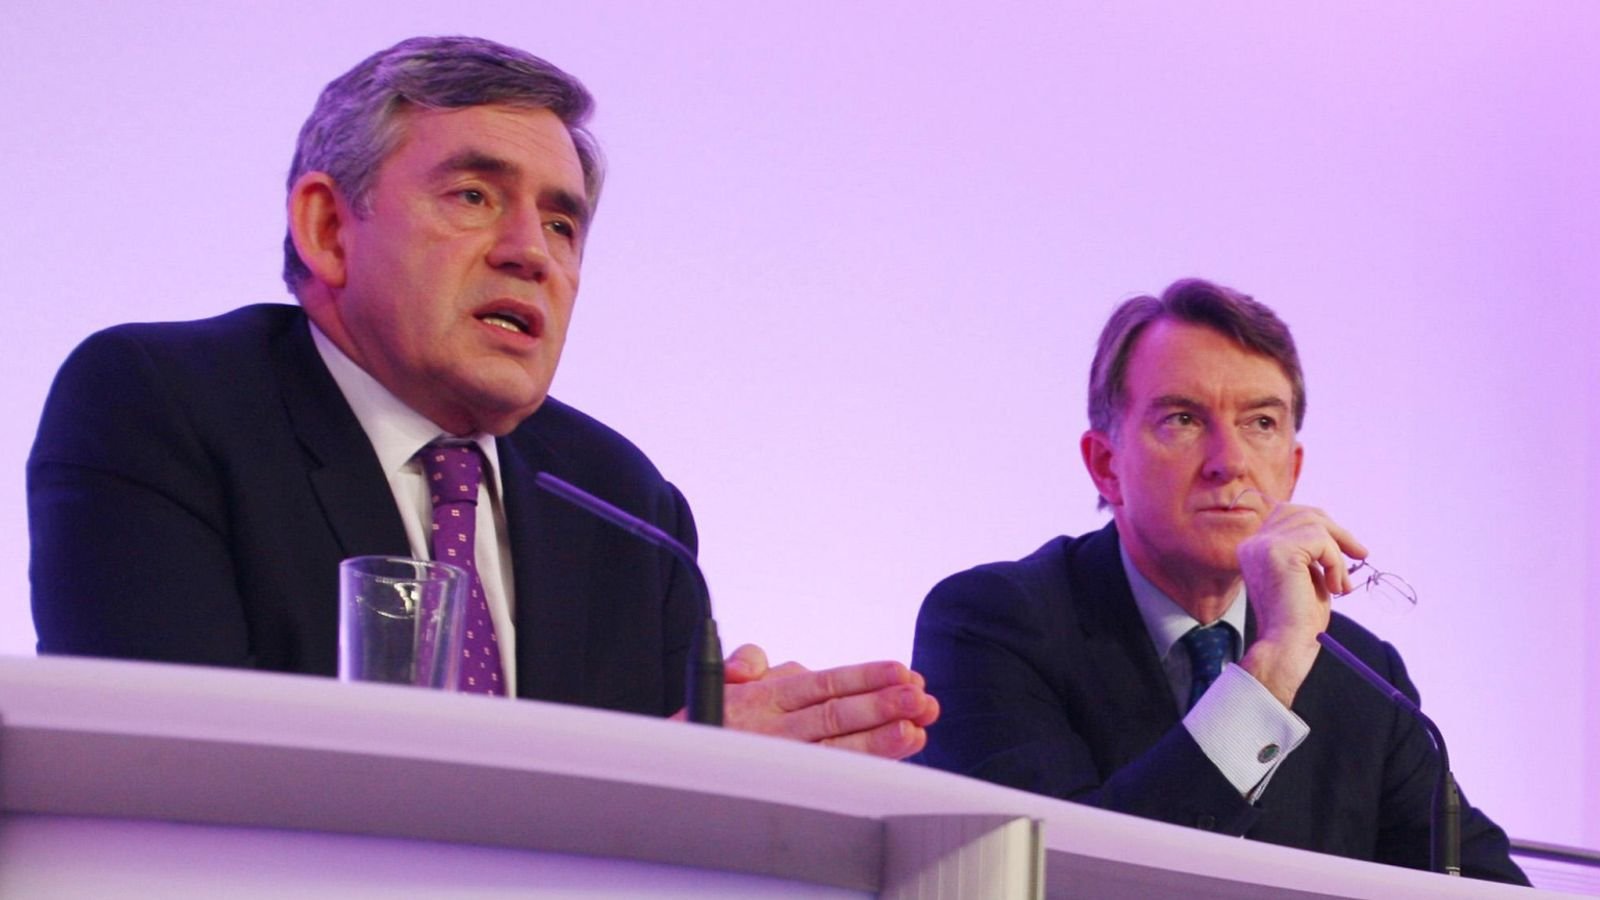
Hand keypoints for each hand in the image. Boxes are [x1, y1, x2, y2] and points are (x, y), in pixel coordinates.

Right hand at [681, 643, 939, 758]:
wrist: (679, 758)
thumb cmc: (714, 714)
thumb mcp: (722, 679)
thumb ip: (747, 663)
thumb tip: (749, 668)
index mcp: (766, 697)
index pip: (822, 684)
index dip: (863, 678)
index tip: (899, 673)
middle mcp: (775, 728)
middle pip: (835, 716)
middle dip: (881, 708)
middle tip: (921, 701)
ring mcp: (781, 758)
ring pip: (835, 747)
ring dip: (879, 740)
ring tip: (917, 730)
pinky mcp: (783, 781)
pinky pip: (827, 775)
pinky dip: (863, 768)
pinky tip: (896, 759)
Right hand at [1237, 502, 1366, 707]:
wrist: (1287, 646)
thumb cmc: (1298, 621)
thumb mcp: (1305, 577)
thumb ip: (1310, 553)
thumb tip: (1334, 534)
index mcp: (1253, 548)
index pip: (1288, 515)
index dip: (1322, 526)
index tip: (1350, 548)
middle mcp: (1252, 543)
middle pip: (1303, 512)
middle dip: (1337, 531)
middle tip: (1361, 553)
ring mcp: (1262, 545)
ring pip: (1315, 524)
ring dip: (1338, 554)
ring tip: (1341, 585)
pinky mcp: (1278, 551)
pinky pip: (1321, 541)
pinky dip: (1336, 563)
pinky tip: (1335, 588)